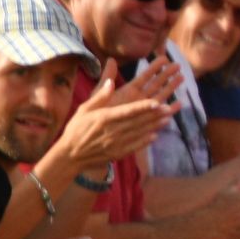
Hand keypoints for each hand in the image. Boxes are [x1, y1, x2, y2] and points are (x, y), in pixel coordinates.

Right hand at [53, 58, 179, 168]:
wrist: (70, 155)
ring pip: (139, 133)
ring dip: (154, 126)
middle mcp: (112, 131)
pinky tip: (155, 135)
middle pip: (138, 121)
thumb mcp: (84, 109)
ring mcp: (116, 143)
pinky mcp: (118, 153)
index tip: (157, 102)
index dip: (144, 107)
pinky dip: (146, 140)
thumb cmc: (76, 129)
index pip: (128, 111)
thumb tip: (111, 82)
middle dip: (154, 115)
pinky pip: (135, 146)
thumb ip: (100, 97)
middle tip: (169, 107)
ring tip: (168, 118)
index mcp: (104, 118)